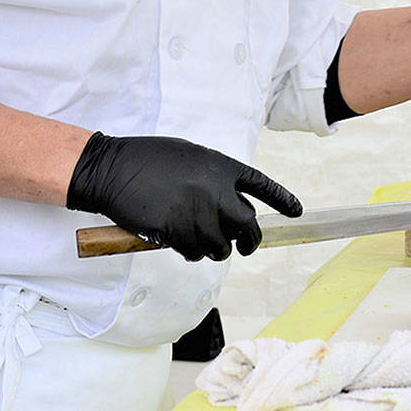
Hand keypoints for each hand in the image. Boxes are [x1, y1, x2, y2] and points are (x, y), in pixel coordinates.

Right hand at [66, 133, 302, 261]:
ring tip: (200, 239)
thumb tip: (227, 203)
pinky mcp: (176, 232)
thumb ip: (214, 178)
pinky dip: (191, 252)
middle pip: (248, 226)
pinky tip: (180, 242)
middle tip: (246, 247)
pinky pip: (195, 253)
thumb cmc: (149, 159)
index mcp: (222, 167)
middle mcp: (216, 191)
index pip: (262, 186)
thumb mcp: (191, 157)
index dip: (282, 200)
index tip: (296, 212)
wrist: (114, 168)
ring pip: (221, 246)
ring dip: (215, 249)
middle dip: (250, 241)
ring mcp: (197, 213)